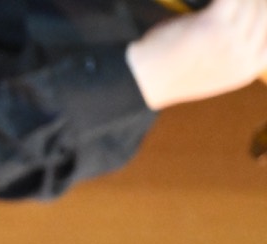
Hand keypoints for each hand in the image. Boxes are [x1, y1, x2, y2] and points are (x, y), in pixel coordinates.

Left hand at [127, 0, 266, 108]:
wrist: (142, 81)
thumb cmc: (171, 70)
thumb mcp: (212, 65)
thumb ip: (233, 47)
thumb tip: (246, 17)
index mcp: (248, 69)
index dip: (262, 12)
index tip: (254, 5)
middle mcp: (244, 57)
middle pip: (263, 12)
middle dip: (251, 1)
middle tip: (229, 3)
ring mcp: (231, 41)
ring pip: (248, 1)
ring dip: (236, 0)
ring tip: (221, 3)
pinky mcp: (213, 25)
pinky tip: (210, 1)